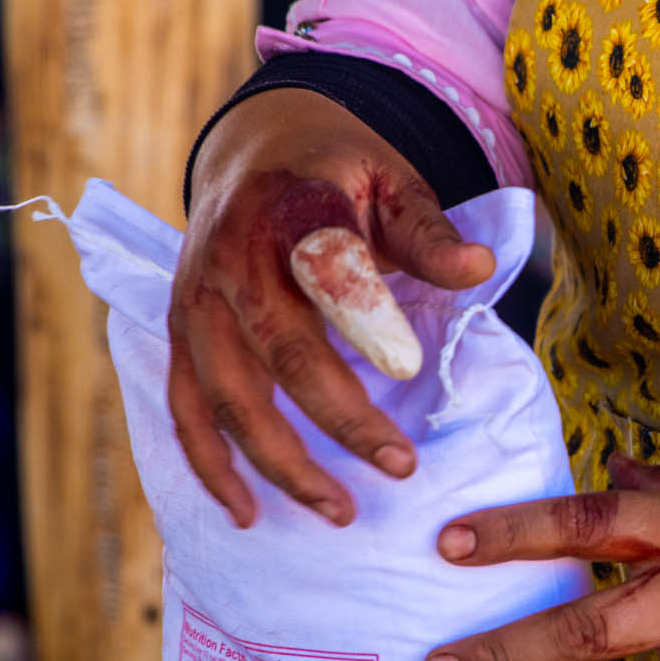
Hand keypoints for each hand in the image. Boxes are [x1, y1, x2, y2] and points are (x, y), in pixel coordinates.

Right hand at [172, 88, 494, 527]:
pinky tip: (248, 513)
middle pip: (280, 353)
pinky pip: (186, 409)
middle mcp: (231, 259)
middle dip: (340, 420)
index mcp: (291, 210)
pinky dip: (210, 466)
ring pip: (229, 397)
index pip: (326, 268)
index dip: (365, 319)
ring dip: (281, 463)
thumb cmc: (337, 171)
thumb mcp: (391, 178)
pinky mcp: (179, 335)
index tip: (410, 369)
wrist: (253, 147)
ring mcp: (195, 302)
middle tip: (400, 468)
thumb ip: (428, 232)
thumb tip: (480, 269)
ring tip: (340, 510)